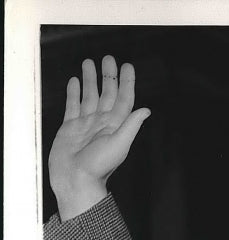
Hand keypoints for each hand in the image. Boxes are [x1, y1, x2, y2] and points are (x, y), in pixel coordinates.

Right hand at [48, 55, 150, 219]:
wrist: (75, 180)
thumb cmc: (99, 166)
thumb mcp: (119, 144)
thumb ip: (131, 126)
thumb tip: (146, 110)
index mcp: (115, 125)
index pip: (124, 99)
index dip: (127, 83)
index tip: (127, 67)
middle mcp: (102, 122)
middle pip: (107, 93)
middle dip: (109, 76)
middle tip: (109, 58)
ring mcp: (86, 124)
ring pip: (89, 96)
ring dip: (91, 80)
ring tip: (90, 62)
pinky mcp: (70, 127)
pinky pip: (73, 105)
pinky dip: (74, 93)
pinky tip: (75, 81)